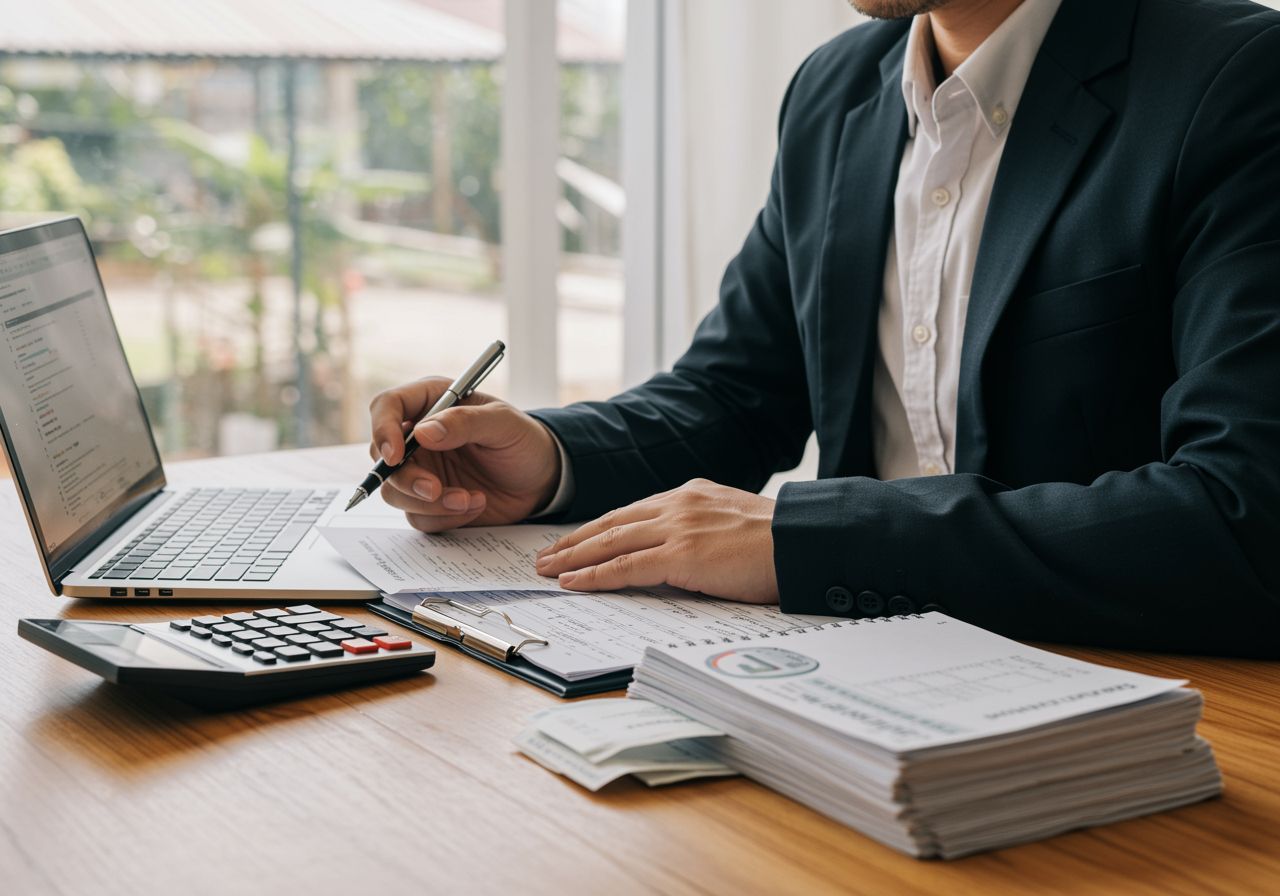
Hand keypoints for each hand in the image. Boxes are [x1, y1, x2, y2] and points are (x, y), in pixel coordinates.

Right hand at [368, 377, 560, 530]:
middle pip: (383, 457)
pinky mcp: (430, 502)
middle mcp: (418, 437)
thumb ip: (465, 422)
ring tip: (470, 499)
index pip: (386, 407)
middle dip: (407, 479)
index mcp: (431, 402)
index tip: (396, 456)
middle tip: (436, 489)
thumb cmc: (524, 441)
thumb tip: (423, 433)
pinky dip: (444, 517)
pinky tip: (475, 505)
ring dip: (430, 503)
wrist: (543, 478)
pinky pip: (418, 516)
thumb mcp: (504, 423)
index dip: (382, 430)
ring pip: (395, 492)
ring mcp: (422, 470)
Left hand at [534, 479, 779, 602]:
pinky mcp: (681, 554)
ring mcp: (677, 527)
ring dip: (573, 557)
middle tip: (545, 555)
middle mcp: (678, 504)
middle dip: (575, 540)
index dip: (600, 528)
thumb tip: (684, 553)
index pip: (633, 511)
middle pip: (612, 522)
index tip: (577, 540)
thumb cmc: (780, 542)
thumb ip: (703, 530)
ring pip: (610, 542)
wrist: (804, 542)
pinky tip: (574, 582)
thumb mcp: (734, 523)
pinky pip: (625, 566)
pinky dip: (594, 575)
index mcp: (691, 494)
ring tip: (547, 569)